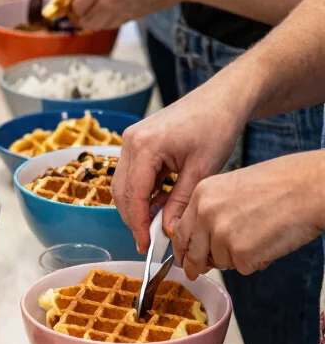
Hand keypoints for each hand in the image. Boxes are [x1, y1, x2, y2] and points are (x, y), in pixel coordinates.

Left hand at [71, 0, 187, 29]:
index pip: (76, 4)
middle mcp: (107, 3)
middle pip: (83, 19)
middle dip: (79, 11)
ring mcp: (120, 13)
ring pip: (96, 26)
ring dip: (91, 18)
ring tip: (95, 5)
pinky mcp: (132, 18)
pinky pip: (110, 25)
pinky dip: (105, 20)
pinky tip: (110, 7)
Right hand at [112, 81, 246, 252]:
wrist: (222, 98)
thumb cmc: (216, 126)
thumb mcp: (201, 170)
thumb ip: (180, 203)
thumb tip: (169, 231)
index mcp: (145, 146)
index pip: (133, 195)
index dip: (138, 224)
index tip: (146, 245)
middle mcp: (131, 141)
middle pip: (121, 191)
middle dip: (134, 218)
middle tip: (150, 240)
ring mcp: (132, 139)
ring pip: (124, 184)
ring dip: (138, 205)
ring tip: (159, 222)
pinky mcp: (138, 141)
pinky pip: (132, 173)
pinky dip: (143, 191)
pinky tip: (161, 202)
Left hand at [172, 151, 324, 279]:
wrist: (310, 187)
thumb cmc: (282, 183)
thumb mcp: (233, 186)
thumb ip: (213, 210)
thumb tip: (203, 240)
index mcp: (202, 194)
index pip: (182, 231)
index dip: (183, 249)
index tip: (183, 259)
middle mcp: (206, 214)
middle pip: (193, 253)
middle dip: (196, 265)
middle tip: (197, 273)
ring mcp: (222, 235)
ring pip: (221, 261)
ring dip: (237, 257)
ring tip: (261, 234)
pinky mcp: (241, 253)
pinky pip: (243, 268)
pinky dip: (256, 261)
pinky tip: (270, 242)